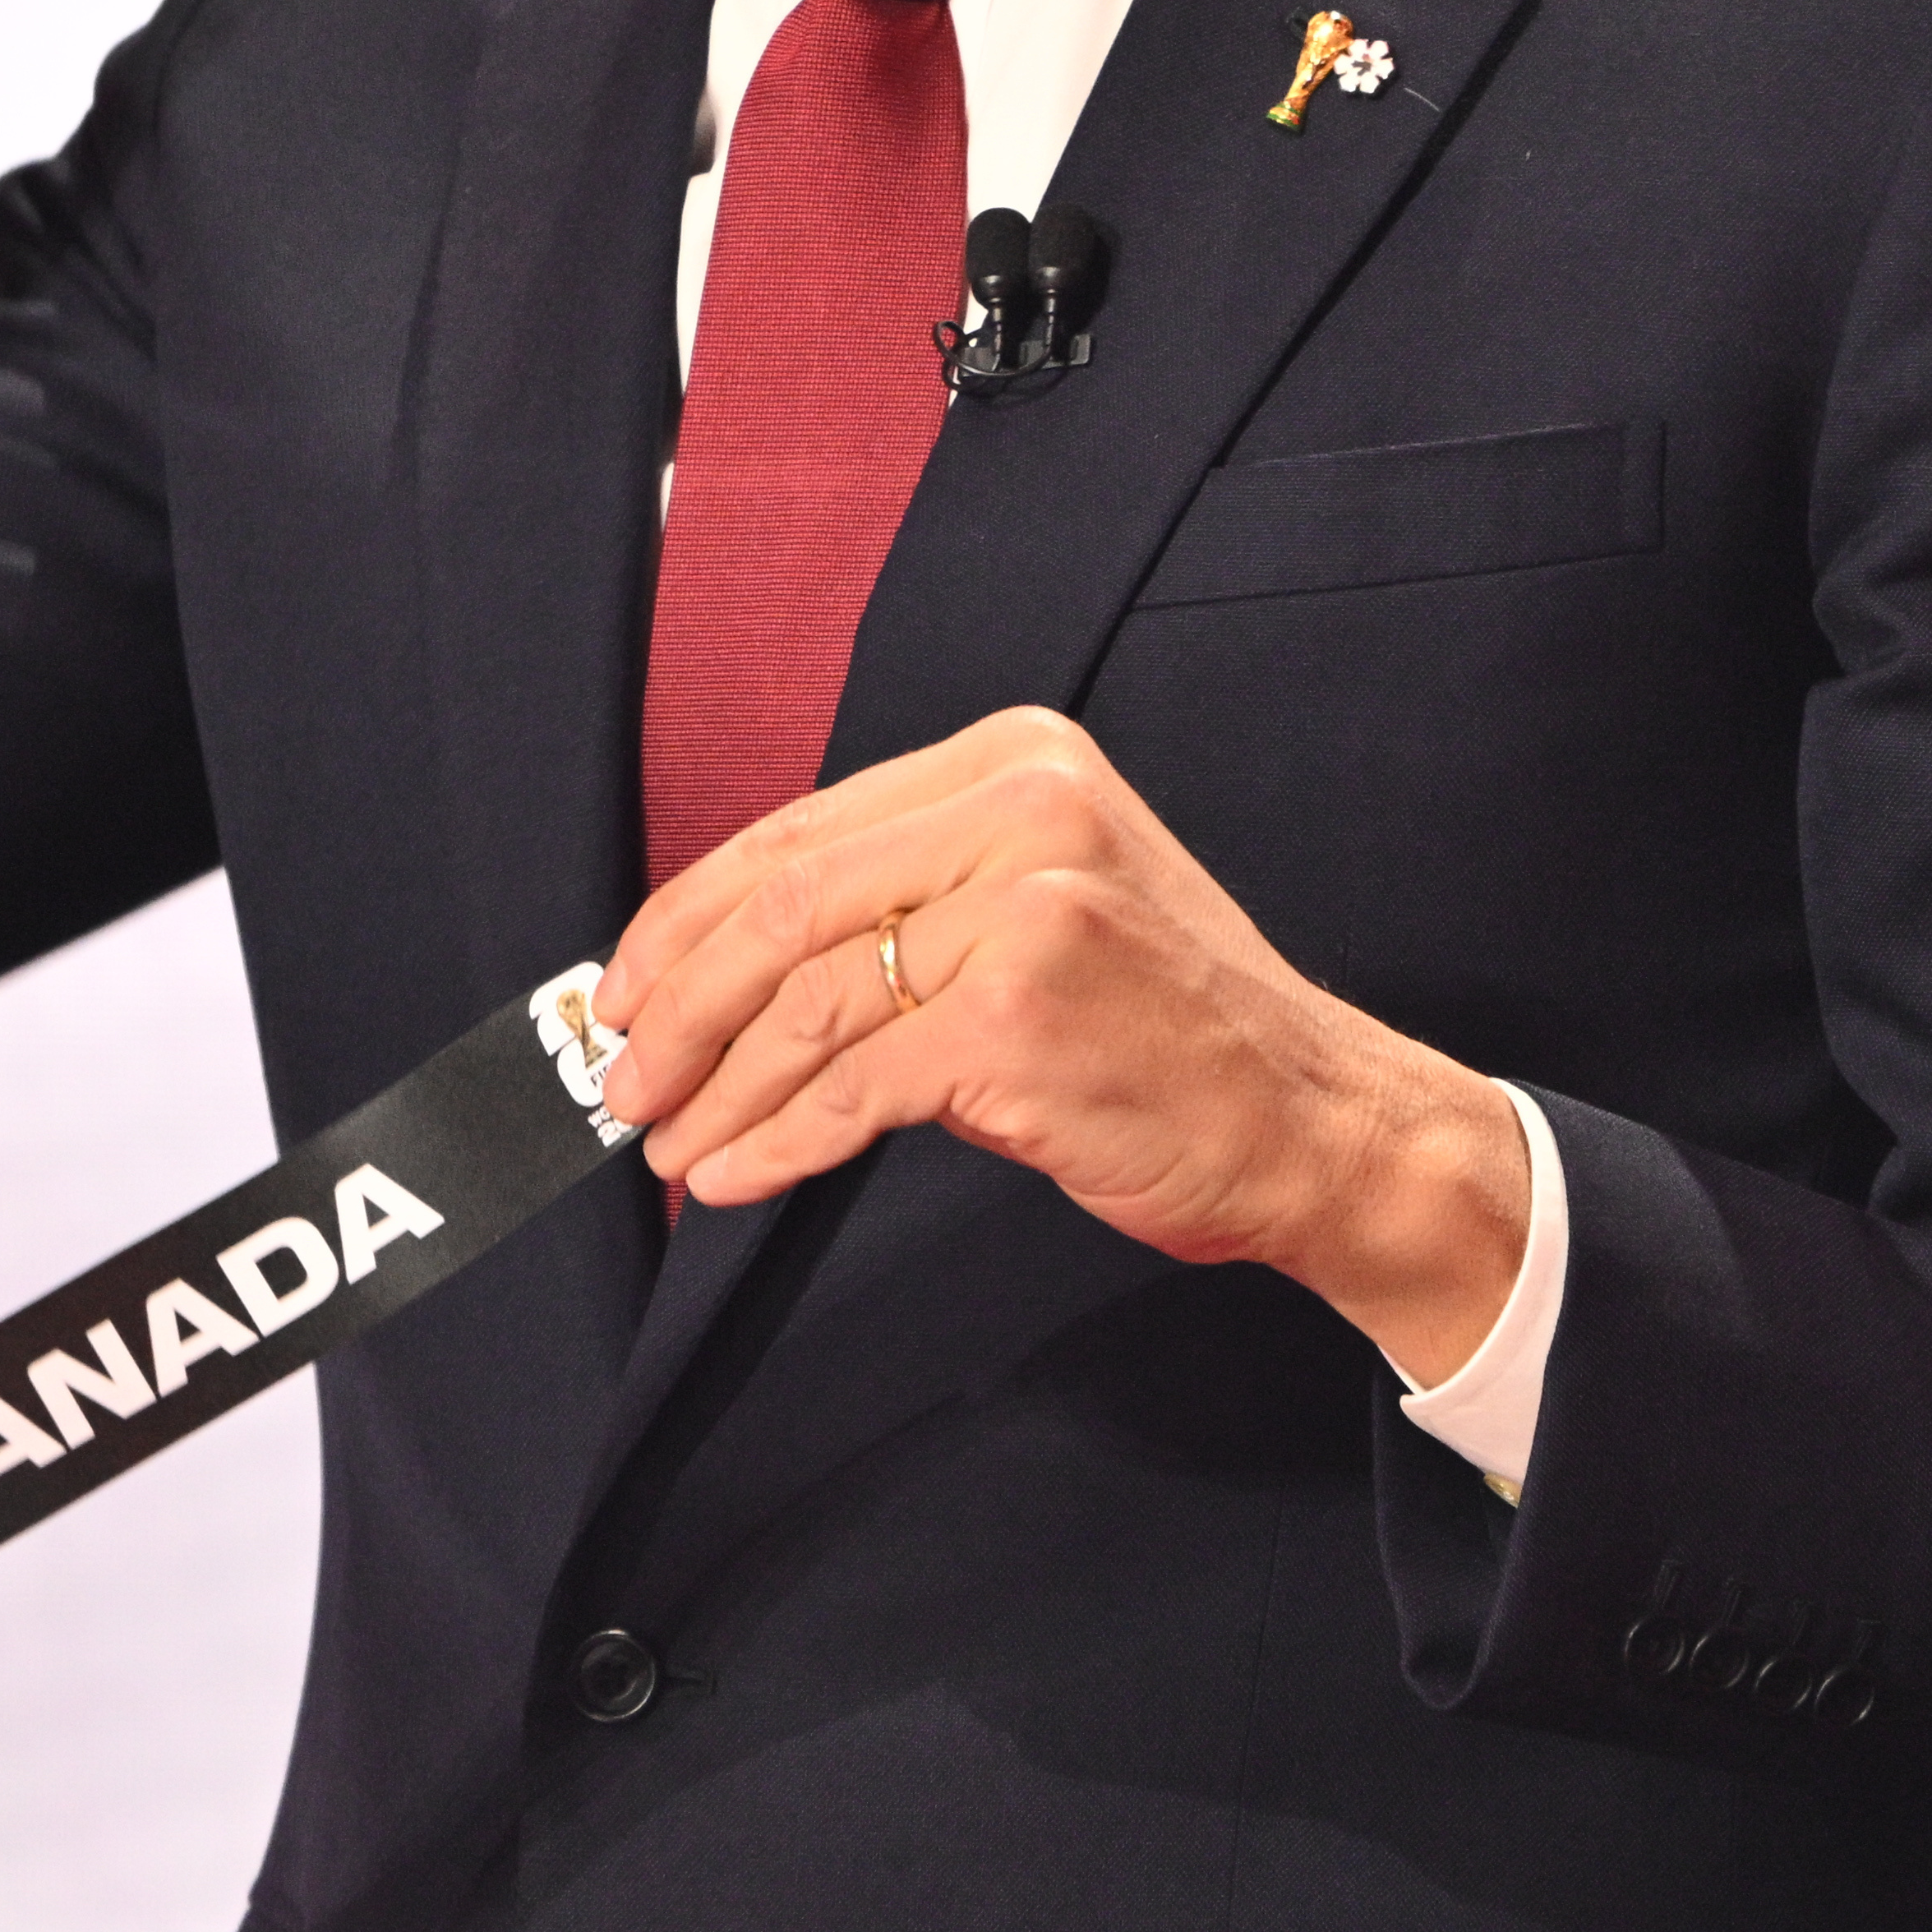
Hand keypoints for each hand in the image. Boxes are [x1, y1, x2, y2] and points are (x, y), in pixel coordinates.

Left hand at [593, 711, 1532, 1384]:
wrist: (1314, 1118)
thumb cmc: (1172, 1028)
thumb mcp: (1047, 908)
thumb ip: (912, 902)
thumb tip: (729, 972)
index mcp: (1016, 760)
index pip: (801, 831)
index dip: (686, 916)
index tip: (623, 984)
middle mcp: (1021, 811)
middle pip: (784, 903)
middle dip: (676, 1000)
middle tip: (617, 1074)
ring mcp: (1025, 913)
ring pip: (806, 999)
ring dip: (714, 1082)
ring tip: (664, 1137)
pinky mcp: (1019, 1022)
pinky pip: (852, 1085)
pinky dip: (774, 1137)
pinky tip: (734, 1170)